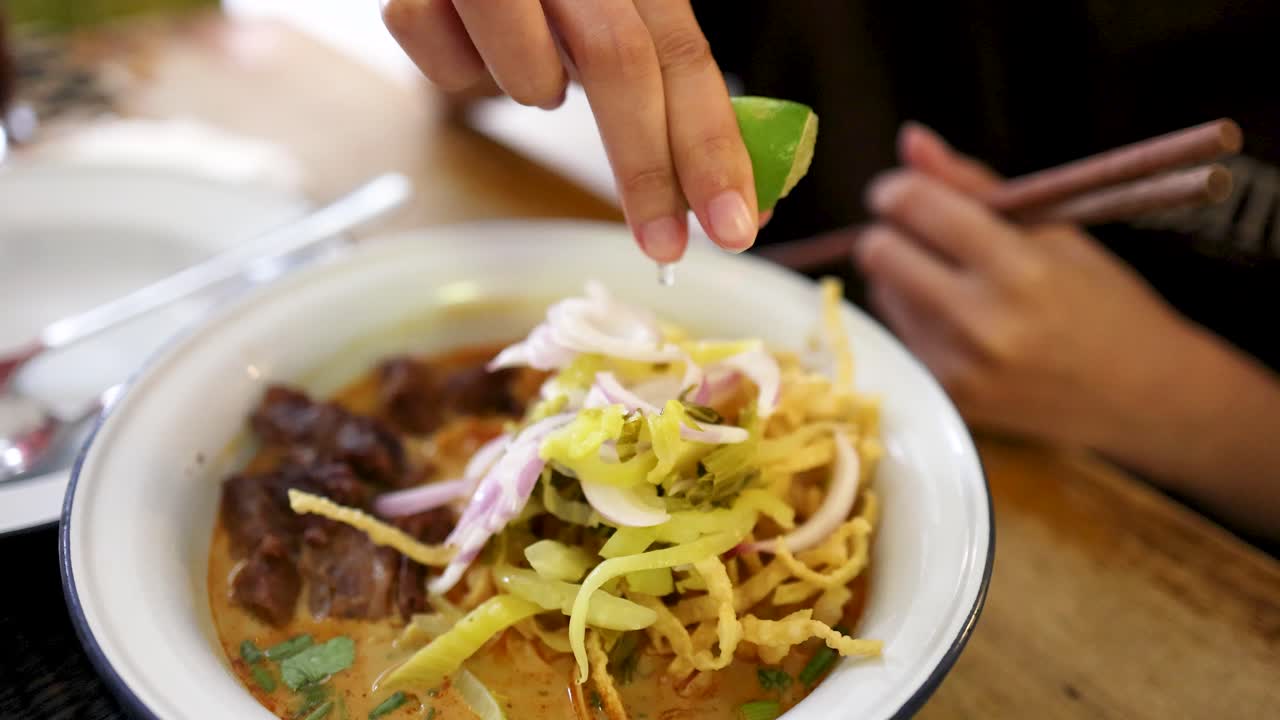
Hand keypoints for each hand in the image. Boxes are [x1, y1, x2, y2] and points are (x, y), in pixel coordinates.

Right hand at [382, 0, 759, 261]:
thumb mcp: (616, 16)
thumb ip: (673, 92)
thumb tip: (738, 203)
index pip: (684, 55)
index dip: (712, 146)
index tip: (733, 227)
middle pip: (619, 64)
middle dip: (647, 169)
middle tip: (665, 247)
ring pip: (528, 75)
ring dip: (536, 91)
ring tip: (532, 64)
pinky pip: (447, 70)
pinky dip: (459, 73)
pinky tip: (467, 37)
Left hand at [854, 124, 1279, 537]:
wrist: (1142, 396)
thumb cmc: (1103, 302)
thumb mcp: (1053, 229)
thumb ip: (973, 183)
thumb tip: (909, 139)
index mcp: (1017, 268)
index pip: (914, 207)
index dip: (896, 190)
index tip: (899, 190)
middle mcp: (981, 323)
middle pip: (878, 253)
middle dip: (892, 232)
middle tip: (923, 234)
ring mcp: (959, 368)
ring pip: (882, 296)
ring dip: (902, 278)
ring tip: (957, 284)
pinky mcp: (948, 399)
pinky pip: (899, 338)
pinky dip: (915, 321)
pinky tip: (959, 324)